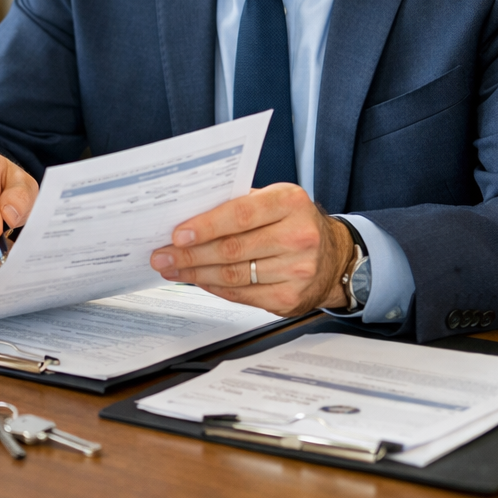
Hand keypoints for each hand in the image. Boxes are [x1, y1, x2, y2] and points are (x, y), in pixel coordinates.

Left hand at [148, 184, 352, 316]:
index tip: (177, 235)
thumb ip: (237, 204)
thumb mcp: (273, 200)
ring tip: (172, 269)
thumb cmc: (294, 222)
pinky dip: (214, 288)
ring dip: (195, 274)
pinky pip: (242, 296)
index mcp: (290, 202)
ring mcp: (297, 271)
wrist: (335, 257)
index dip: (205, 227)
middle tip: (162, 256)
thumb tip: (187, 215)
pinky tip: (198, 280)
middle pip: (232, 250)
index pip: (239, 214)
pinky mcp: (290, 298)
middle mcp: (298, 236)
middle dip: (190, 255)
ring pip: (233, 276)